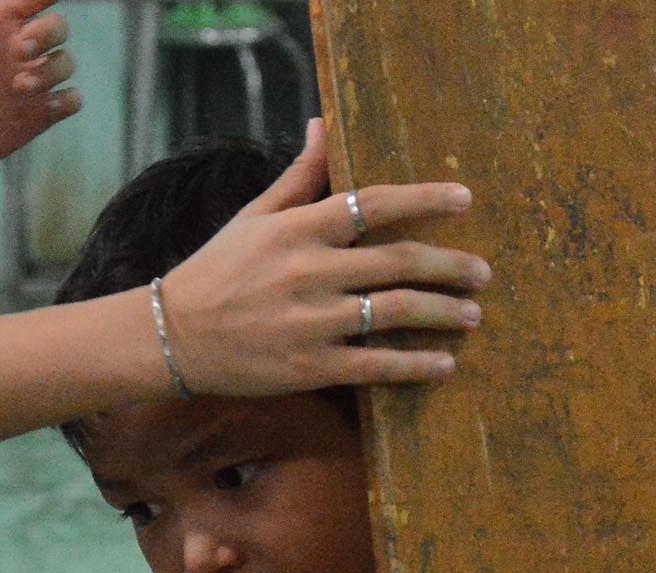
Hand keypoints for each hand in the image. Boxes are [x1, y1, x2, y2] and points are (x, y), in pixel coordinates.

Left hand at [0, 0, 81, 201]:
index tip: (33, 3)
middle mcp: (18, 49)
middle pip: (58, 27)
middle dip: (47, 33)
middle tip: (20, 50)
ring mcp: (32, 82)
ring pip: (66, 62)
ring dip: (51, 70)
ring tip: (19, 86)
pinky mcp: (41, 114)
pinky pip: (72, 99)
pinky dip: (66, 100)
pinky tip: (43, 106)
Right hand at [159, 120, 491, 393]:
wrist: (173, 335)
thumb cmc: (218, 270)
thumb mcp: (254, 216)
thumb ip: (299, 176)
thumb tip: (324, 124)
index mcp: (299, 228)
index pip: (373, 203)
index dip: (424, 199)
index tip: (465, 199)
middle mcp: (310, 271)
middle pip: (399, 261)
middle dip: (450, 266)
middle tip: (482, 272)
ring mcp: (313, 321)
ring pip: (396, 312)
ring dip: (443, 313)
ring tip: (472, 315)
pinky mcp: (311, 366)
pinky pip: (376, 365)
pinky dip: (416, 364)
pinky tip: (445, 364)